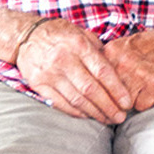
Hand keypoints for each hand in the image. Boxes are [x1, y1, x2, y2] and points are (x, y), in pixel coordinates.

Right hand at [14, 17, 138, 122]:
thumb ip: (99, 51)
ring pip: (76, 99)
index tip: (127, 102)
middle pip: (90, 89)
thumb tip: (119, 71)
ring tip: (108, 120)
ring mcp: (49, 74)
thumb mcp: (82, 34)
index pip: (102, 71)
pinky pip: (60, 103)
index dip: (117, 90)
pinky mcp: (38, 84)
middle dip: (108, 106)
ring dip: (94, 112)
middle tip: (120, 117)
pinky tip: (88, 116)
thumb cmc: (60, 34)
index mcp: (79, 45)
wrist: (26, 35)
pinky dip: (76, 112)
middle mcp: (64, 60)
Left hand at [101, 33, 153, 111]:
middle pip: (107, 94)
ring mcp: (140, 75)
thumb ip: (103, 59)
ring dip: (126, 104)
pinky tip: (147, 94)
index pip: (94, 80)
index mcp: (111, 53)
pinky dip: (143, 103)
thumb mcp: (120, 45)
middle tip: (114, 104)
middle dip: (110, 101)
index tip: (94, 100)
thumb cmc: (147, 46)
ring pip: (123, 103)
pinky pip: (140, 106)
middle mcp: (124, 64)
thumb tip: (85, 77)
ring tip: (132, 97)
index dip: (95, 92)